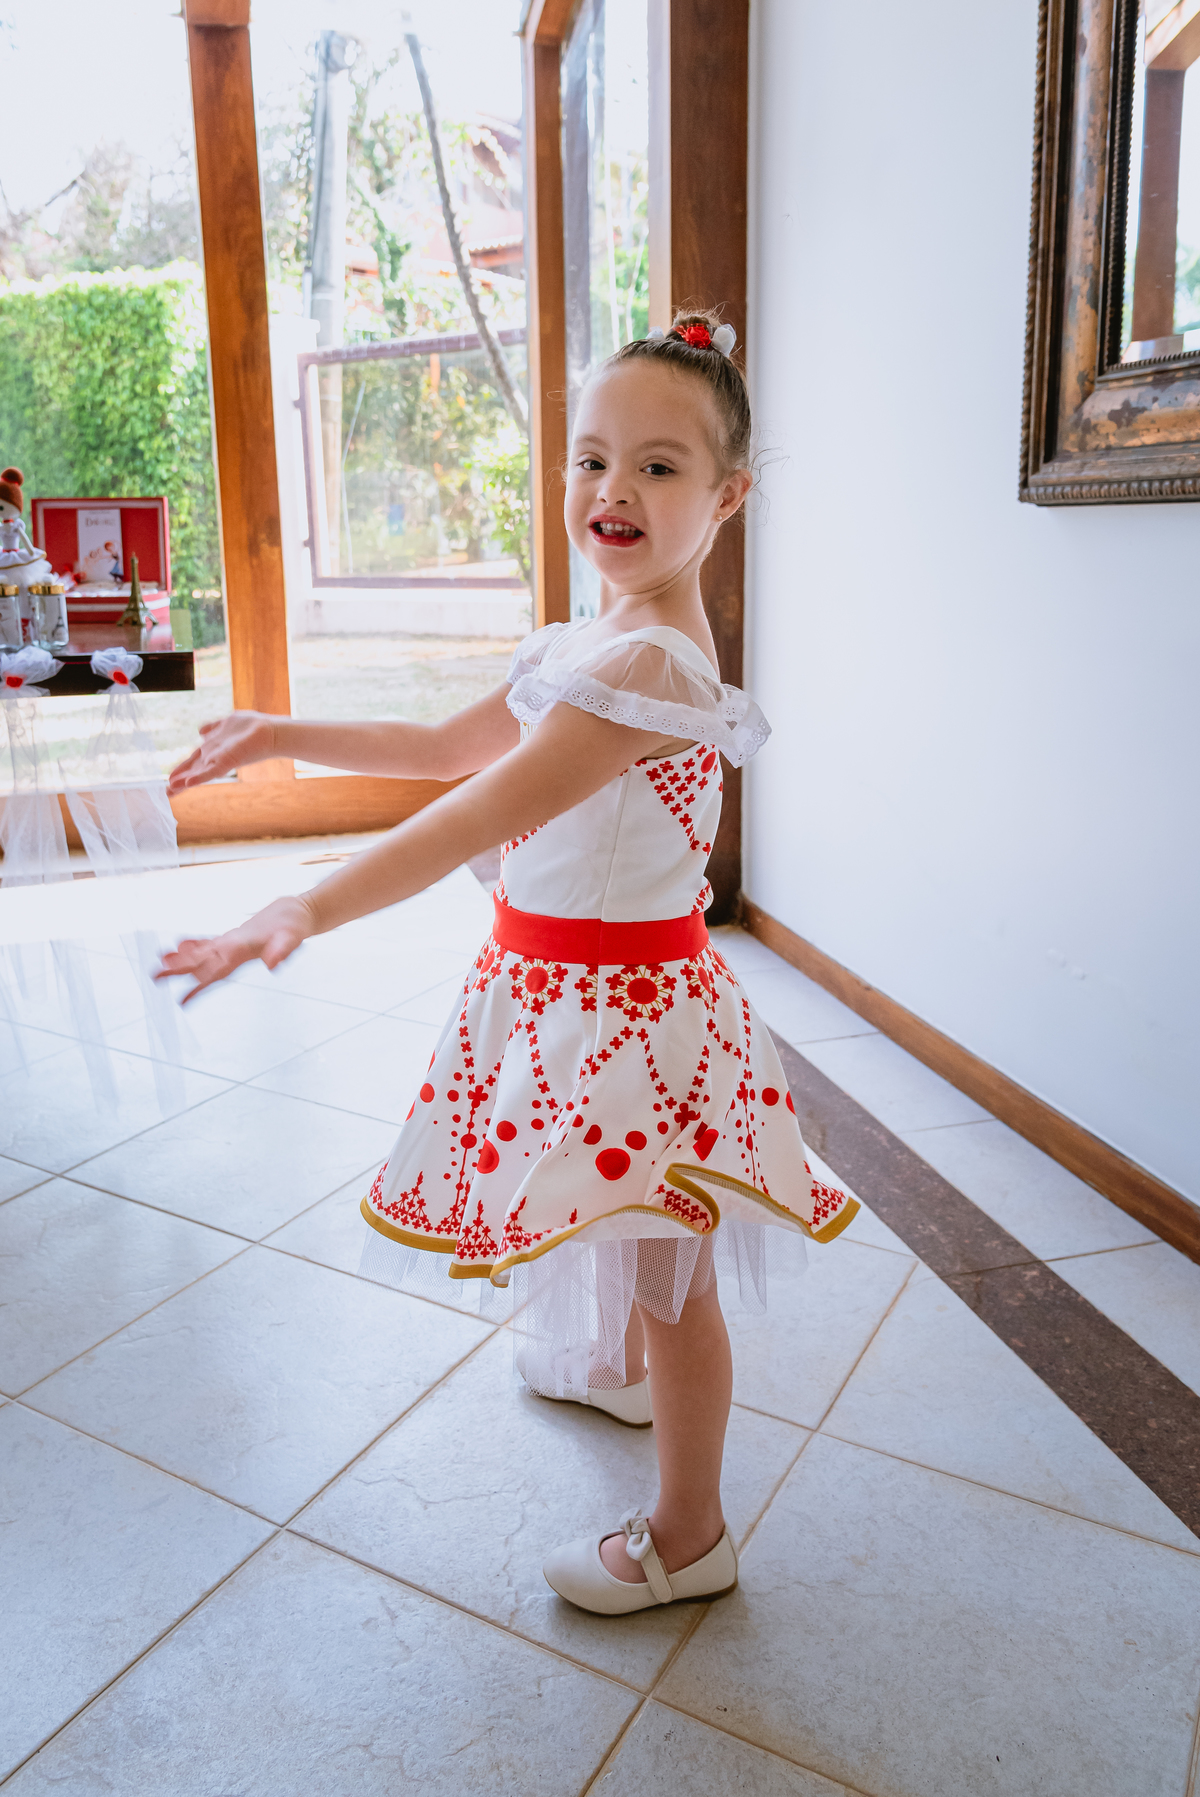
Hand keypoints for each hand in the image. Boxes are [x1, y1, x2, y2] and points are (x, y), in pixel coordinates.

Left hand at [154, 896, 312, 1001]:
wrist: (302, 914)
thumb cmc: (297, 925)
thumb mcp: (293, 936)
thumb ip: (283, 950)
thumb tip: (272, 964)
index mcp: (244, 954)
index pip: (217, 973)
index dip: (199, 986)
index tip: (182, 1000)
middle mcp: (235, 953)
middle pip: (203, 965)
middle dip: (179, 971)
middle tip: (154, 977)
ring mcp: (234, 945)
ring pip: (203, 954)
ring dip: (181, 959)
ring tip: (160, 961)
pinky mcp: (236, 936)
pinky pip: (211, 942)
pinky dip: (195, 943)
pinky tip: (179, 944)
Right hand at [167, 712, 276, 793]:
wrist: (270, 731)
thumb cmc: (251, 727)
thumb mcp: (226, 724)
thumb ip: (213, 728)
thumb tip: (200, 731)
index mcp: (212, 749)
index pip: (192, 761)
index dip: (180, 770)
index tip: (169, 780)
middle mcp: (214, 756)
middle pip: (192, 770)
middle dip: (179, 781)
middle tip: (166, 793)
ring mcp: (220, 760)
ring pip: (198, 773)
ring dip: (185, 781)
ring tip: (171, 790)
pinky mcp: (227, 761)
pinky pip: (211, 771)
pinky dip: (200, 778)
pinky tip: (188, 784)